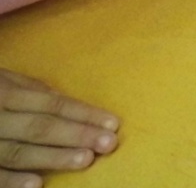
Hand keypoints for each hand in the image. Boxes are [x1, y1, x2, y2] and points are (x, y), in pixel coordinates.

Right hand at [0, 70, 118, 186]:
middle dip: (75, 136)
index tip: (113, 124)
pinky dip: (10, 183)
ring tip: (84, 161)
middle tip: (107, 144)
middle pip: (38, 127)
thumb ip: (26, 89)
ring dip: (51, 158)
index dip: (82, 114)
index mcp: (2, 92)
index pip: (50, 104)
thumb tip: (62, 102)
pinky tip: (37, 186)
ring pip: (16, 152)